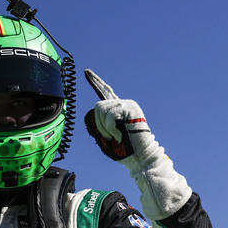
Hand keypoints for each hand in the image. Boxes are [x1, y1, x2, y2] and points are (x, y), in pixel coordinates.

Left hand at [83, 69, 191, 219]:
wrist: (140, 156)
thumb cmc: (123, 149)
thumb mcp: (106, 134)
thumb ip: (99, 122)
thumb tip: (94, 113)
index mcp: (117, 109)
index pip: (104, 91)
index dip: (95, 81)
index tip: (86, 71)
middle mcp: (123, 103)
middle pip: (98, 106)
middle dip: (98, 124)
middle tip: (109, 137)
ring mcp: (127, 104)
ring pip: (100, 110)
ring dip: (104, 128)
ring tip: (116, 136)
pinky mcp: (130, 108)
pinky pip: (109, 115)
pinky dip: (110, 128)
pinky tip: (119, 134)